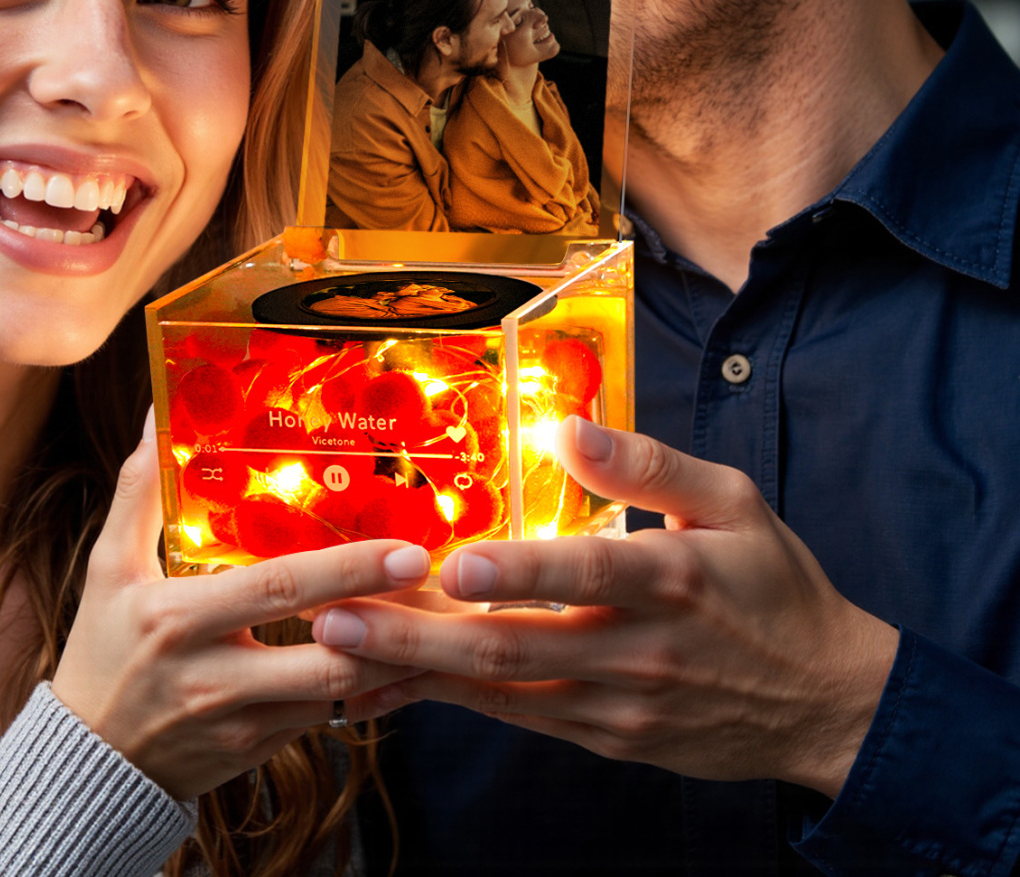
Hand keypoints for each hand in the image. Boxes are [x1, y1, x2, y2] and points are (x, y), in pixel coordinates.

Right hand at [51, 410, 429, 799]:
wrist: (88, 764)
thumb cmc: (102, 649)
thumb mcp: (107, 567)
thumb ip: (138, 492)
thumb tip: (154, 414)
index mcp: (179, 618)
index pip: (277, 589)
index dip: (347, 569)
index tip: (405, 548)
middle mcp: (215, 676)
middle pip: (326, 653)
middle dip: (393, 622)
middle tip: (443, 583)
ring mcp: (242, 723)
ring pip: (338, 693)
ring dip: (392, 657)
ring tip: (438, 617)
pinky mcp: (260, 752)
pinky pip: (327, 718)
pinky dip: (368, 687)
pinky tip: (402, 656)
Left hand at [311, 416, 897, 797]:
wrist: (826, 704)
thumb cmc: (775, 587)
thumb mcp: (733, 501)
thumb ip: (647, 463)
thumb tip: (564, 427)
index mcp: (675, 579)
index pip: (586, 574)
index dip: (519, 573)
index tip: (452, 566)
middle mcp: (639, 650)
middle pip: (518, 647)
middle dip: (419, 634)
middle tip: (338, 615)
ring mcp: (620, 704)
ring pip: (504, 692)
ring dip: (418, 670)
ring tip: (339, 650)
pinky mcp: (607, 738)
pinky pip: (519, 718)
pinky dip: (454, 700)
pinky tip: (396, 682)